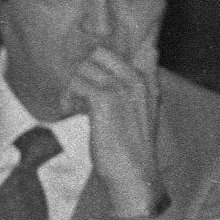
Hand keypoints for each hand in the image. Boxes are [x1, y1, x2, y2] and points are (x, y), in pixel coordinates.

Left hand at [69, 39, 162, 219]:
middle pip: (99, 53)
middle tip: (77, 92)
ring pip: (83, 69)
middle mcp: (138, 80)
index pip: (135, 47)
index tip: (94, 75)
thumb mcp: (144, 109)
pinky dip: (68, 98)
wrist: (133, 173)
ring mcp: (123, 88)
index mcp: (149, 81)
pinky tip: (70, 112)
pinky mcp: (105, 99)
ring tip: (71, 106)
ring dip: (71, 86)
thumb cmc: (134, 146)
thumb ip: (145, 79)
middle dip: (83, 70)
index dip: (105, 56)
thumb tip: (150, 49)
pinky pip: (77, 84)